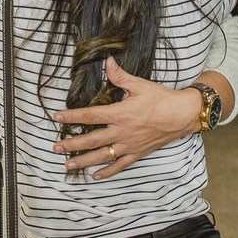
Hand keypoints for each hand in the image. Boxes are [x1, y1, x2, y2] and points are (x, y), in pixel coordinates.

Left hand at [51, 58, 200, 179]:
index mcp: (120, 113)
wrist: (182, 115)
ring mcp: (129, 145)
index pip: (90, 115)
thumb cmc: (161, 98)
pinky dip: (107, 172)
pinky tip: (95, 176)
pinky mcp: (137, 153)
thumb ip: (120, 76)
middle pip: (91, 140)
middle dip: (72, 144)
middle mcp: (122, 132)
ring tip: (68, 164)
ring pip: (102, 155)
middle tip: (55, 148)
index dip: (72, 116)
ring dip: (84, 160)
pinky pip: (120, 165)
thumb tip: (107, 62)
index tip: (57, 117)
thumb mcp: (140, 85)